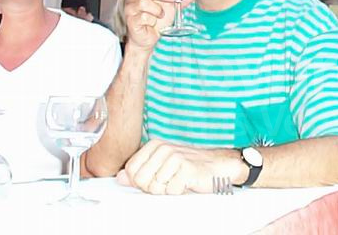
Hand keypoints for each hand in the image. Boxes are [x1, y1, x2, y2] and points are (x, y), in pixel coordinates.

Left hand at [117, 139, 244, 194]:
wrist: (218, 166)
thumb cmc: (190, 167)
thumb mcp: (162, 167)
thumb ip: (140, 171)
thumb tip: (120, 177)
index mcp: (155, 145)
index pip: (131, 170)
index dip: (140, 181)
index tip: (155, 179)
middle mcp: (163, 148)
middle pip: (140, 180)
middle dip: (153, 188)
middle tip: (168, 182)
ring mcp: (175, 157)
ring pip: (155, 187)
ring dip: (167, 190)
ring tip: (178, 182)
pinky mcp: (186, 168)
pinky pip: (171, 191)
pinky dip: (179, 192)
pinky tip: (186, 184)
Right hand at [123, 0, 198, 51]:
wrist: (148, 38)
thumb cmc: (156, 20)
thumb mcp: (171, 8)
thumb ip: (182, 0)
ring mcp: (131, 9)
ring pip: (144, 3)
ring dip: (157, 10)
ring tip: (160, 15)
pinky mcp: (131, 20)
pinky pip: (143, 17)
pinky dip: (151, 20)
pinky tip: (152, 23)